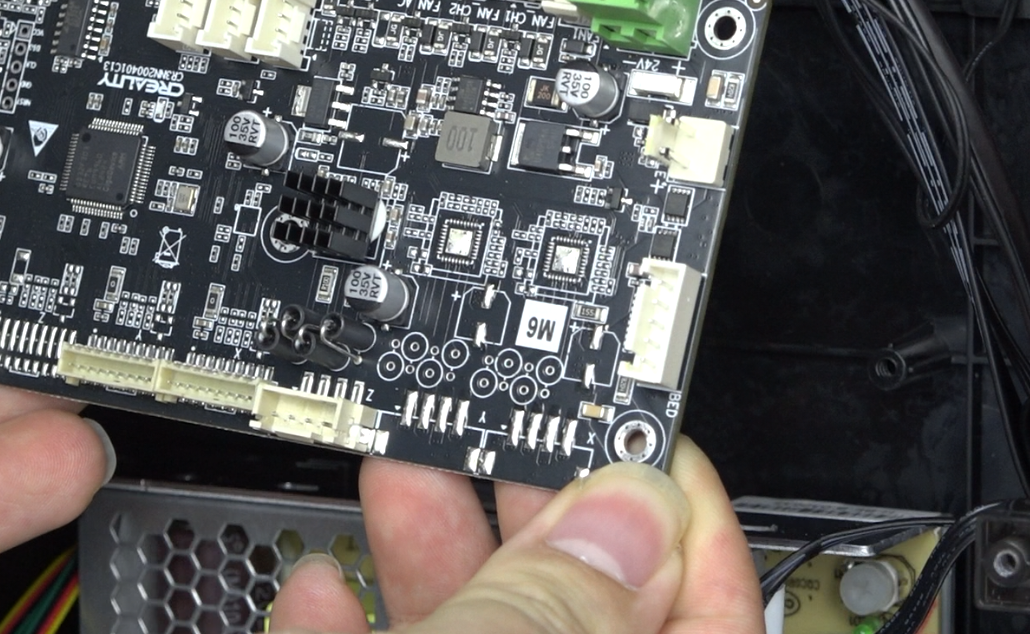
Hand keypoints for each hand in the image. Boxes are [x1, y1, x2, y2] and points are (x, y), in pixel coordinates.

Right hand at [269, 438, 763, 633]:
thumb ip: (553, 614)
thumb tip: (624, 516)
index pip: (713, 616)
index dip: (681, 513)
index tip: (632, 428)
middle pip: (581, 612)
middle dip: (528, 506)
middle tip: (502, 420)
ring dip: (429, 550)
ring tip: (399, 465)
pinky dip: (354, 632)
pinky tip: (319, 590)